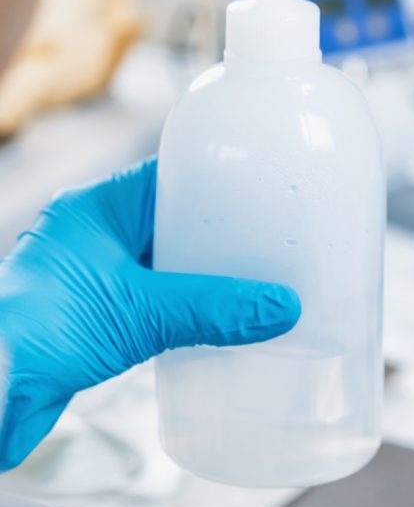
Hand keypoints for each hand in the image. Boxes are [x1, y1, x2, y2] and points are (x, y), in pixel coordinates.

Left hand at [0, 160, 300, 469]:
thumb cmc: (40, 330)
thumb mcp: (141, 313)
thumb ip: (212, 309)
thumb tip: (280, 306)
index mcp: (99, 206)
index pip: (170, 176)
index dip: (216, 180)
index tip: (259, 190)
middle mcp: (94, 232)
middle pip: (172, 221)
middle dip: (215, 235)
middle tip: (265, 241)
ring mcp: (90, 272)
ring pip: (161, 262)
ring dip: (198, 273)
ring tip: (249, 278)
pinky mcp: (90, 312)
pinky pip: (149, 297)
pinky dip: (179, 304)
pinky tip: (211, 318)